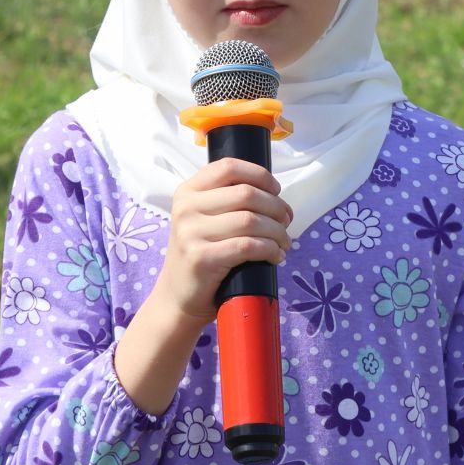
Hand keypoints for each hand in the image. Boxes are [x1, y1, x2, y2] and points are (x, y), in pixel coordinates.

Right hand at [156, 159, 292, 325]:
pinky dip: (270, 250)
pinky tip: (275, 256)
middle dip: (276, 207)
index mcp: (187, 192)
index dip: (260, 175)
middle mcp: (186, 208)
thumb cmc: (200, 255)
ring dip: (277, 231)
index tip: (276, 191)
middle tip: (286, 221)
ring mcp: (191, 233)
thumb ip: (226, 201)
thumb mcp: (203, 220)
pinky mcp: (202, 258)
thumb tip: (275, 195)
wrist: (177, 297)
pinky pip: (248, 246)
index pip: (229, 167)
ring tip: (284, 242)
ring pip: (251, 220)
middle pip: (246, 193)